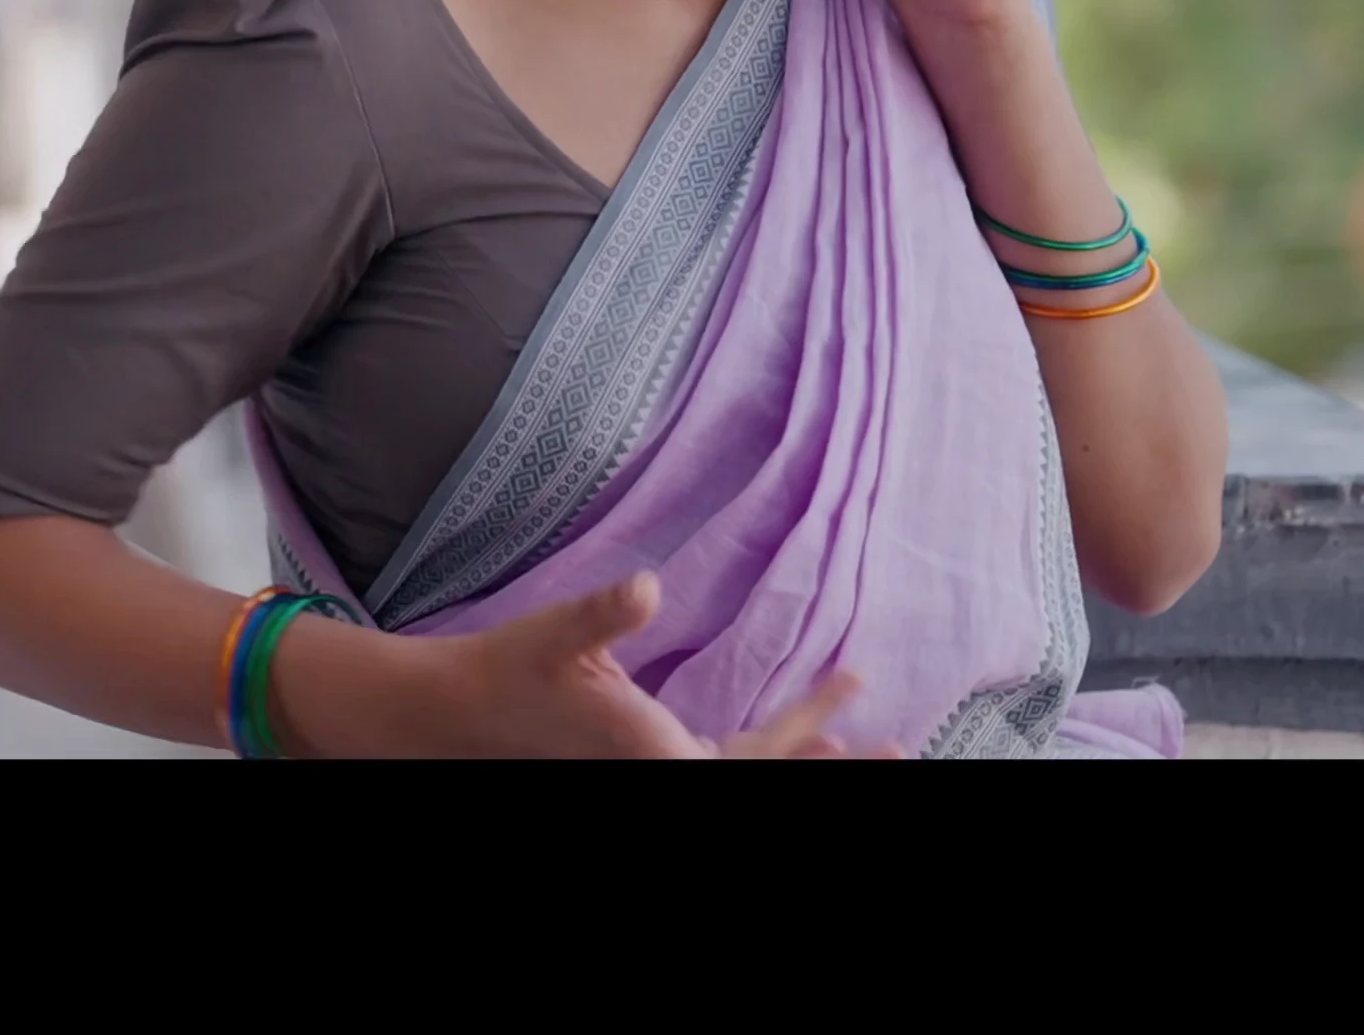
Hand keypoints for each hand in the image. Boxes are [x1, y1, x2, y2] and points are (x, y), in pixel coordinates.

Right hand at [430, 573, 899, 757]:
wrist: (462, 710)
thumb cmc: (511, 668)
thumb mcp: (556, 633)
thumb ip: (604, 614)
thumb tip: (648, 589)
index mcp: (659, 757)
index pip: (754, 762)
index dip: (809, 729)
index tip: (863, 703)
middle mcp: (666, 771)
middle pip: (764, 773)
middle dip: (829, 763)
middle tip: (901, 748)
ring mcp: (659, 768)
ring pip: (748, 768)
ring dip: (803, 754)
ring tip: (862, 741)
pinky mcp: (648, 758)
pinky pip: (726, 760)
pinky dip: (769, 747)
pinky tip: (800, 737)